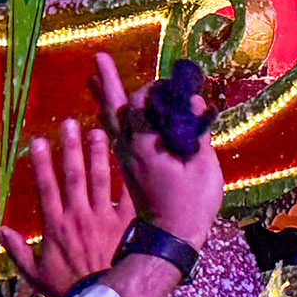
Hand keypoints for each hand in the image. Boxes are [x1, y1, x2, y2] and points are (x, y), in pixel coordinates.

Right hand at [0, 119, 133, 296]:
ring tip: (99, 131)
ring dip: (98, 154)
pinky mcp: (126, 222)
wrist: (102, 296)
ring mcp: (104, 217)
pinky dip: (129, 176)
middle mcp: (79, 215)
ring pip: (100, 179)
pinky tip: (130, 157)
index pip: (46, 187)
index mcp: (55, 225)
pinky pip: (128, 195)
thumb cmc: (67, 285)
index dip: (41, 163)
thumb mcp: (34, 272)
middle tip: (70, 124)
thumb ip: (17, 249)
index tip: (38, 141)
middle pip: (74, 175)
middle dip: (71, 148)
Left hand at [89, 53, 222, 249]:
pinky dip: (110, 121)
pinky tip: (109, 115)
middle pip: (115, 110)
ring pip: (109, 124)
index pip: (139, 106)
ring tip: (94, 79)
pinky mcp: (128, 170)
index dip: (150, 90)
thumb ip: (197, 131)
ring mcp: (126, 161)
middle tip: (99, 57)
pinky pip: (113, 138)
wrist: (170, 239)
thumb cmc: (191, 204)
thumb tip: (194, 102)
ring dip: (103, 100)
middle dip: (108, 82)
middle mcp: (129, 150)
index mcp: (146, 146)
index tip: (166, 85)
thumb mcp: (203, 166)